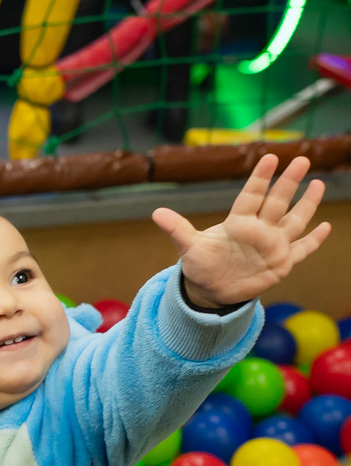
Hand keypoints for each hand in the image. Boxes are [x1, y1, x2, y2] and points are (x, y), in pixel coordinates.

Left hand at [152, 154, 330, 307]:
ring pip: (294, 221)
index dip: (260, 178)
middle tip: (302, 159)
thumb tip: (156, 212)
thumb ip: (177, 229)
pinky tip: (326, 227)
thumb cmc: (201, 264)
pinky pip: (301, 249)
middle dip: (288, 182)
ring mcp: (272, 245)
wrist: (211, 289)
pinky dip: (313, 240)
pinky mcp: (281, 263)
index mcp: (238, 222)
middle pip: (277, 202)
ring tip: (318, 183)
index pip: (251, 196)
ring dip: (307, 204)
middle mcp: (258, 230)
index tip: (270, 158)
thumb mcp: (188, 248)